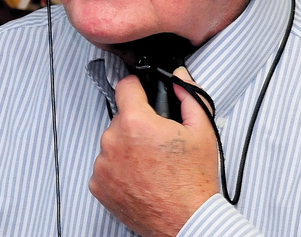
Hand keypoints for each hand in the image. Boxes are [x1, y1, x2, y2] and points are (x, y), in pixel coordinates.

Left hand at [89, 67, 219, 236]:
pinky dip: (119, 168)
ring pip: (113, 142)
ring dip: (127, 147)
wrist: (186, 221)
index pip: (125, 86)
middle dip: (137, 124)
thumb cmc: (193, 182)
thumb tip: (179, 78)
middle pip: (121, 117)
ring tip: (151, 163)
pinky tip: (140, 176)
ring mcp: (104, 164)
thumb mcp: (202, 131)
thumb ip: (190, 96)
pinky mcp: (98, 185)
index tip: (142, 94)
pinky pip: (106, 165)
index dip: (137, 87)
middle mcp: (114, 141)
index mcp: (136, 123)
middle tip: (157, 140)